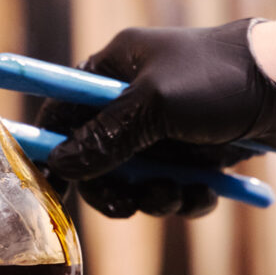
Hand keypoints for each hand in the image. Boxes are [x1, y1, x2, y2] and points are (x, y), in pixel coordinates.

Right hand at [38, 19, 275, 217]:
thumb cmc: (220, 79)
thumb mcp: (154, 104)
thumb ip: (104, 136)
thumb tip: (59, 164)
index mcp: (114, 70)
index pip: (63, 110)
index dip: (54, 146)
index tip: (55, 185)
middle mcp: (132, 99)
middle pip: (95, 157)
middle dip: (115, 186)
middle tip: (130, 204)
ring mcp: (162, 128)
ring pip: (135, 181)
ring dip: (156, 197)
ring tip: (182, 193)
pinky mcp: (192, 152)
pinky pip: (170, 188)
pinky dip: (185, 197)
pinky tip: (207, 190)